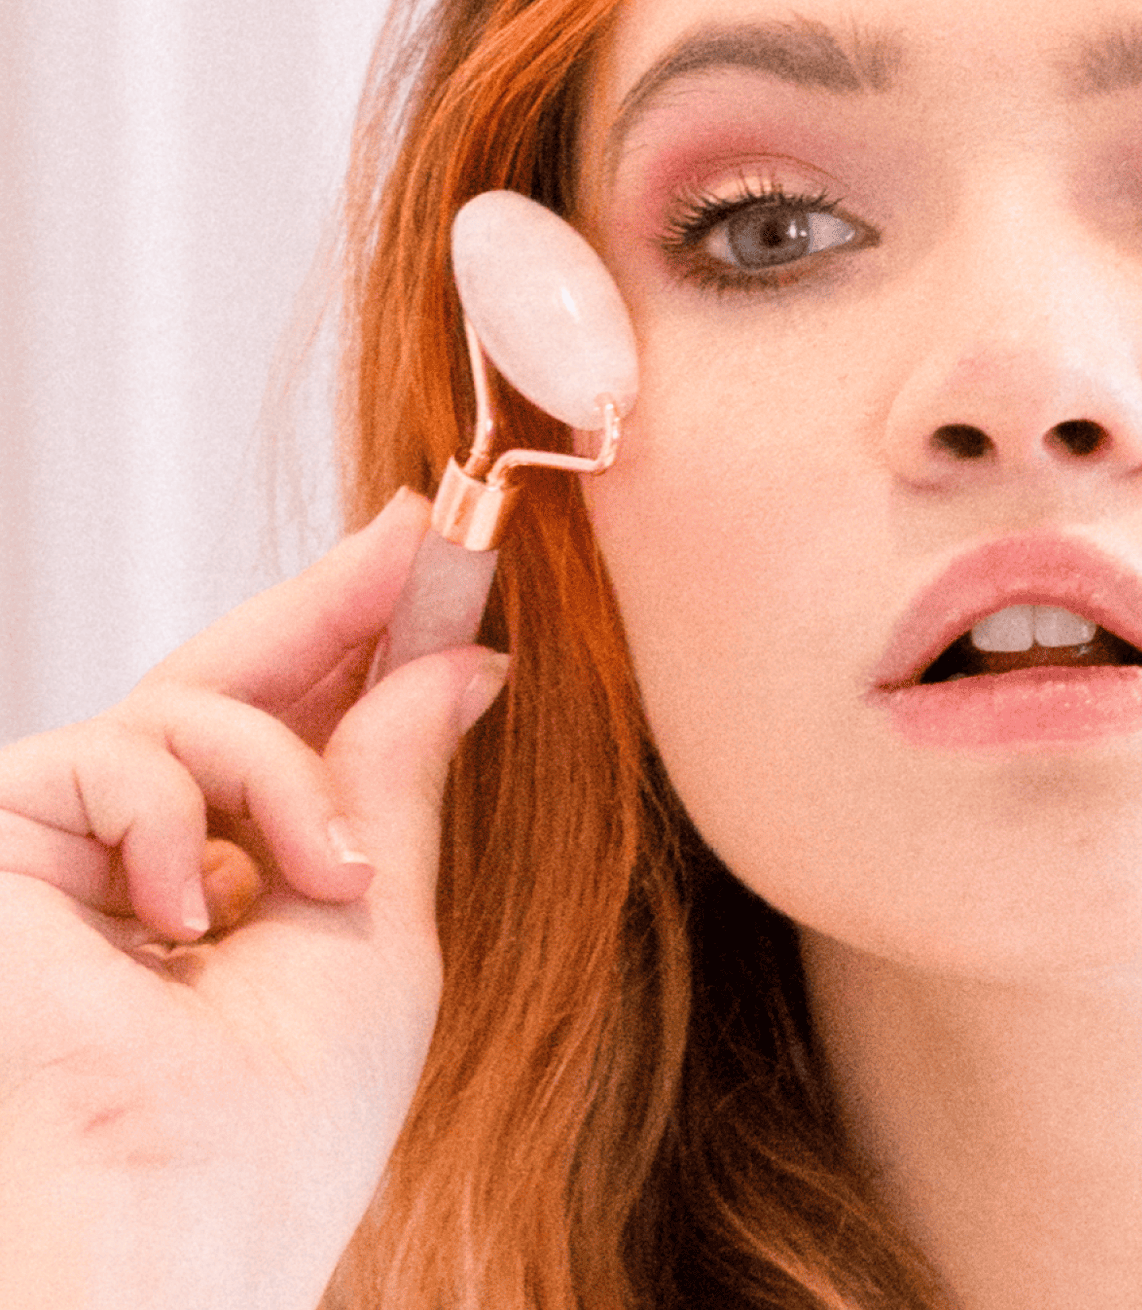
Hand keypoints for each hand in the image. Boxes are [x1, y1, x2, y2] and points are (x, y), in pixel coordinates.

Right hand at [0, 491, 506, 1309]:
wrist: (173, 1228)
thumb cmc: (280, 1122)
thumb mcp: (378, 926)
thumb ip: (394, 784)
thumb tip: (463, 666)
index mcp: (230, 889)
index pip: (286, 732)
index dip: (359, 641)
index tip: (439, 559)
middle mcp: (141, 864)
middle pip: (226, 686)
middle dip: (333, 606)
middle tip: (422, 531)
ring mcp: (59, 855)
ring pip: (184, 708)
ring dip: (280, 772)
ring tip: (325, 881)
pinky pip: (109, 751)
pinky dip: (175, 806)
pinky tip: (194, 910)